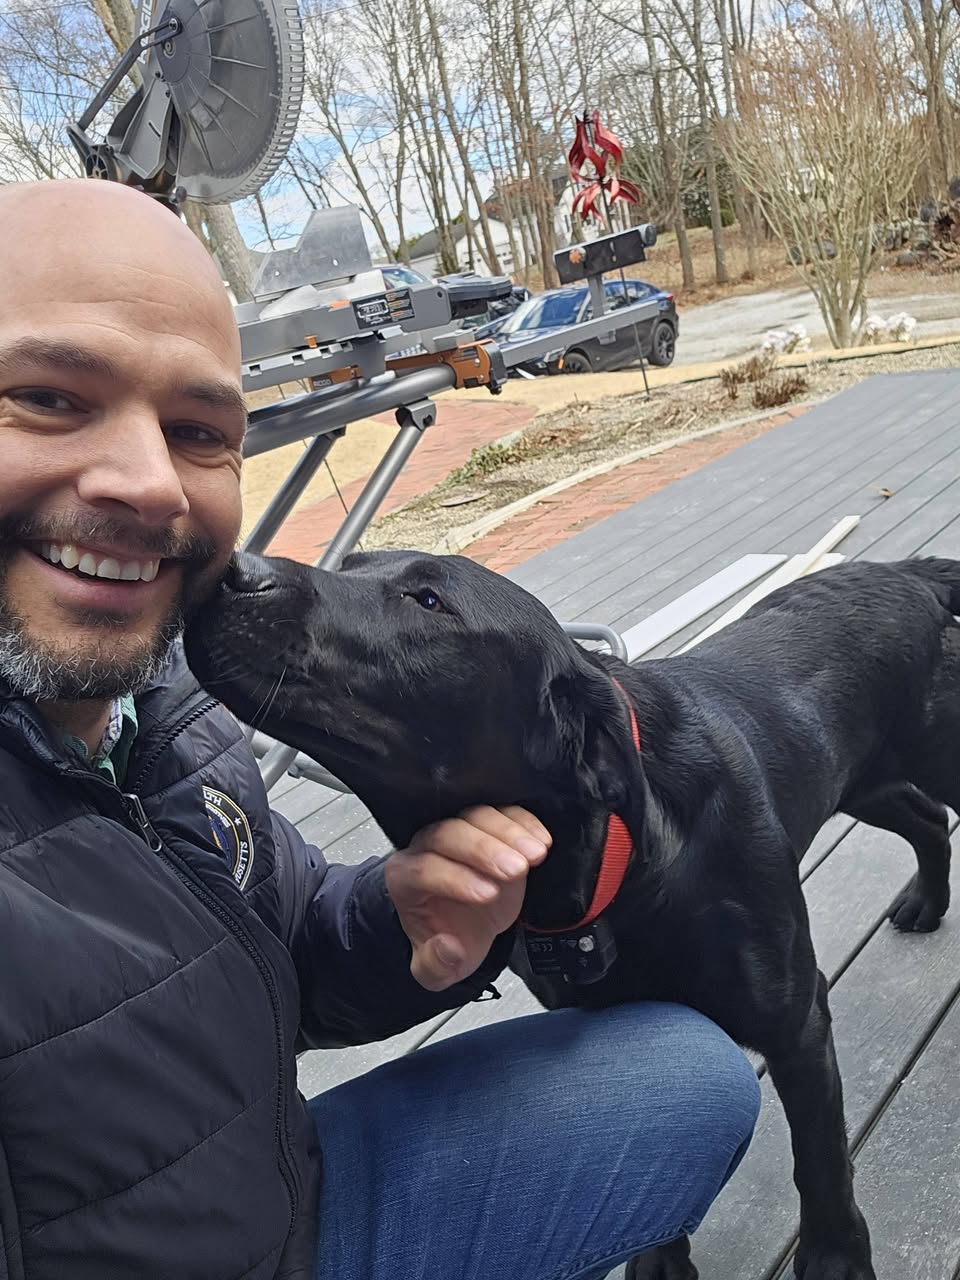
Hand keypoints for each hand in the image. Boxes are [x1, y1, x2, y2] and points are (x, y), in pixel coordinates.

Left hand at [384, 806, 550, 991]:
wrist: (466, 925)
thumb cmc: (449, 938)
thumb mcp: (435, 969)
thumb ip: (435, 965)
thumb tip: (448, 948)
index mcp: (405, 878)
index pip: (424, 869)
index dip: (455, 880)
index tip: (487, 896)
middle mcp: (427, 846)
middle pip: (449, 833)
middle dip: (484, 850)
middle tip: (516, 870)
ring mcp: (459, 828)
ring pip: (476, 816)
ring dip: (509, 833)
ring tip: (535, 855)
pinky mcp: (488, 823)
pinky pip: (502, 810)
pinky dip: (525, 822)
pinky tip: (541, 841)